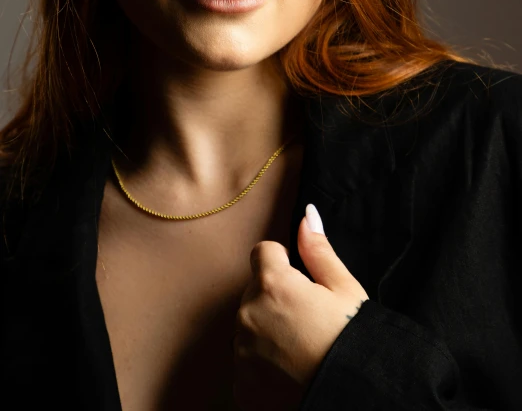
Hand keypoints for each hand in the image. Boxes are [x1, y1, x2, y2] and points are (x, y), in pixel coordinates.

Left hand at [231, 204, 368, 410]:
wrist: (353, 397)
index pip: (263, 252)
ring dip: (267, 329)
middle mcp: (248, 314)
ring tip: (300, 347)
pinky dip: (263, 362)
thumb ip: (318, 250)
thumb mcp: (344, 289)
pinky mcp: (241, 384)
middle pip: (255, 290)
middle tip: (306, 319)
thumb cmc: (352, 341)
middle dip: (275, 297)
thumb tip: (306, 215)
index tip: (301, 281)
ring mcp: (242, 352)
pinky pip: (247, 360)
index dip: (284, 262)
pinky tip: (290, 370)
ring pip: (249, 324)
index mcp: (272, 284)